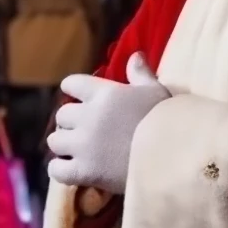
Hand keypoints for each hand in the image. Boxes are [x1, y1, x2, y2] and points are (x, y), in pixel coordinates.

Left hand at [46, 53, 169, 194]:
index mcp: (105, 94)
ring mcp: (83, 145)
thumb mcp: (157, 92)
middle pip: (62, 114)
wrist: (172, 156)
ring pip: (55, 141)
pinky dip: (60, 169)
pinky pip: (56, 169)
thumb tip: (135, 56)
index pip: (72, 83)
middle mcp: (88, 116)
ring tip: (75, 149)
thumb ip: (141, 74)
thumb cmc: (167, 120)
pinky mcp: (83, 172)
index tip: (78, 96)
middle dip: (70, 121)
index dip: (73, 88)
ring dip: (64, 144)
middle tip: (82, 128)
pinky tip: (70, 168)